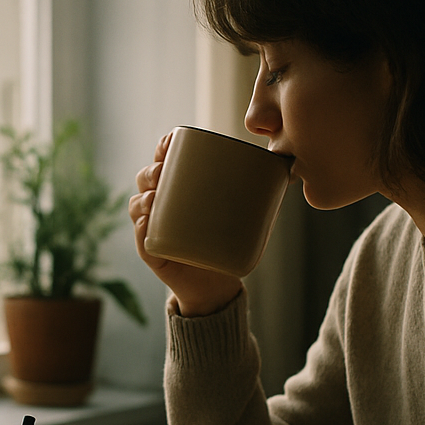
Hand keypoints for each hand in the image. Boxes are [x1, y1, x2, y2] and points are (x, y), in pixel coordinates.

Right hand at [130, 131, 243, 316]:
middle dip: (152, 170)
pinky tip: (147, 224)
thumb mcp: (241, 214)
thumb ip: (257, 194)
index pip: (164, 161)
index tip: (170, 141)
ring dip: (144, 197)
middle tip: (164, 170)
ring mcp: (154, 228)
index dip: (163, 148)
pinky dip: (142, 230)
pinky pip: (142, 240)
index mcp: (179, 188)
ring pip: (139, 206)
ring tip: (156, 197)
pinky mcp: (154, 252)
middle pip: (146, 179)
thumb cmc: (226, 242)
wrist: (218, 283)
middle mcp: (161, 204)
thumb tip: (285, 170)